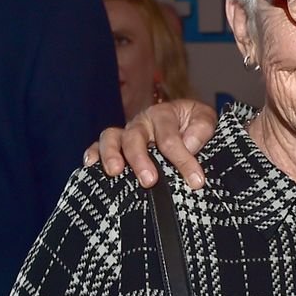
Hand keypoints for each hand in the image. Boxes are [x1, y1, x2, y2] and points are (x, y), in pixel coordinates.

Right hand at [82, 99, 215, 188]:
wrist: (186, 122)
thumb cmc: (195, 124)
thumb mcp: (205, 119)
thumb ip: (202, 128)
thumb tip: (189, 144)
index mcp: (164, 114)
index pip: (170, 138)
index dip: (183, 160)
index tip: (196, 181)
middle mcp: (141, 122)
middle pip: (135, 137)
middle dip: (141, 160)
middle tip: (150, 181)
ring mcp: (126, 133)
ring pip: (111, 138)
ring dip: (111, 154)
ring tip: (115, 172)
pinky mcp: (116, 145)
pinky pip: (97, 146)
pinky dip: (92, 153)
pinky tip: (90, 166)